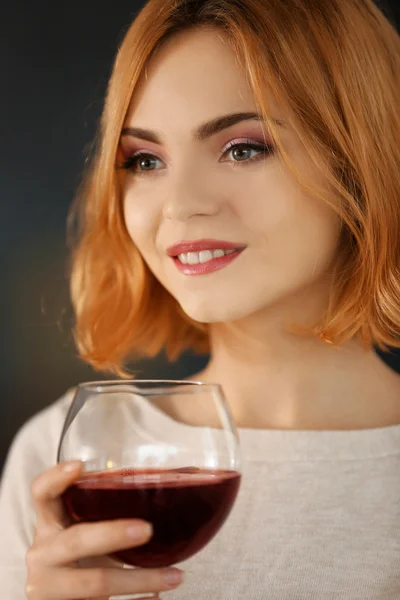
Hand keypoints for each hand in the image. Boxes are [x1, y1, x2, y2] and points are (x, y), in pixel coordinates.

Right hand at [26, 460, 183, 598]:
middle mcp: (43, 553)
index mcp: (49, 524)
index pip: (41, 494)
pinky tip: (157, 599)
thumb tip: (177, 483)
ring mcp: (47, 586)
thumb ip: (108, 511)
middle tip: (147, 529)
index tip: (79, 466)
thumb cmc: (82, 557)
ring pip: (95, 582)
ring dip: (139, 579)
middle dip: (112, 534)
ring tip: (174, 576)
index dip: (55, 478)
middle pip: (75, 540)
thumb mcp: (85, 531)